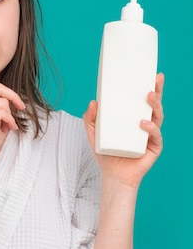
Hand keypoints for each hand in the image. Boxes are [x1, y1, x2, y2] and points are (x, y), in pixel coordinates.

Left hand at [83, 73, 164, 188]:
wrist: (113, 175)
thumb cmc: (106, 153)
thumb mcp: (93, 133)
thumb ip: (90, 118)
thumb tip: (93, 101)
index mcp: (133, 118)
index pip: (142, 100)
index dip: (148, 87)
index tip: (150, 73)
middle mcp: (146, 124)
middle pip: (154, 104)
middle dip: (157, 90)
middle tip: (156, 79)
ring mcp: (151, 136)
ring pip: (158, 117)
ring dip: (155, 105)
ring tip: (148, 96)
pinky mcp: (154, 147)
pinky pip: (155, 135)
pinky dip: (150, 128)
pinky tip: (143, 123)